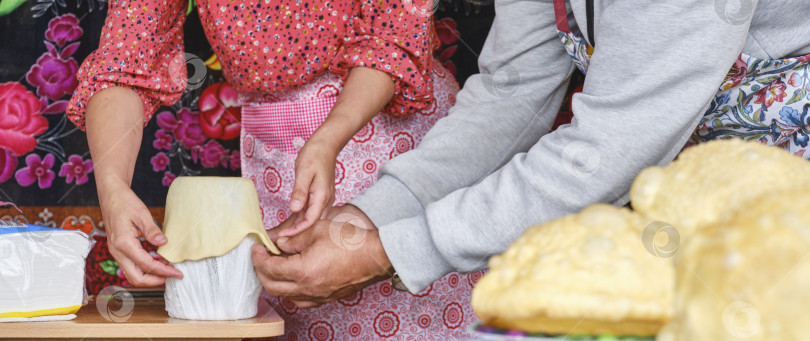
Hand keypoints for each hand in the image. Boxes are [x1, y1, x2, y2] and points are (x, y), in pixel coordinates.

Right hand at [100, 183, 182, 286]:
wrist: (110, 196)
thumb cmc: (125, 203)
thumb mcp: (142, 214)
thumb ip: (152, 231)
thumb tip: (164, 243)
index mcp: (123, 244)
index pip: (146, 265)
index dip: (164, 271)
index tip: (178, 273)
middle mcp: (117, 252)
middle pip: (136, 278)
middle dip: (155, 281)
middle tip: (173, 276)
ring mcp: (116, 252)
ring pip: (132, 275)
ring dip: (150, 277)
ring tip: (167, 271)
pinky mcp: (118, 251)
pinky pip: (131, 266)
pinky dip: (144, 269)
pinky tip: (158, 262)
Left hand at [252, 205, 390, 306]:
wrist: (375, 257)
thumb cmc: (350, 242)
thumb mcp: (317, 230)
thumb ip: (293, 238)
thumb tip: (278, 243)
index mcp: (303, 271)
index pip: (269, 268)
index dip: (259, 257)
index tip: (257, 247)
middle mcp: (307, 289)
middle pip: (271, 286)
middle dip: (262, 270)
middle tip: (262, 256)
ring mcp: (317, 297)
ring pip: (284, 295)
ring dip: (275, 281)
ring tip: (276, 265)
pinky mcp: (325, 299)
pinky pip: (299, 299)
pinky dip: (290, 289)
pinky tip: (293, 277)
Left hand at [284, 138, 337, 236]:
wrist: (326, 145)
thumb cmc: (315, 155)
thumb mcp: (304, 172)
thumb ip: (299, 192)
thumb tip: (294, 209)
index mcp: (322, 196)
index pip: (310, 220)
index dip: (296, 231)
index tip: (283, 236)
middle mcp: (325, 200)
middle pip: (311, 223)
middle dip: (296, 233)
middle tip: (278, 240)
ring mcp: (323, 199)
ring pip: (310, 218)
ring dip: (297, 226)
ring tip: (280, 233)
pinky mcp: (320, 196)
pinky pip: (310, 211)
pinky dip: (299, 217)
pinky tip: (289, 222)